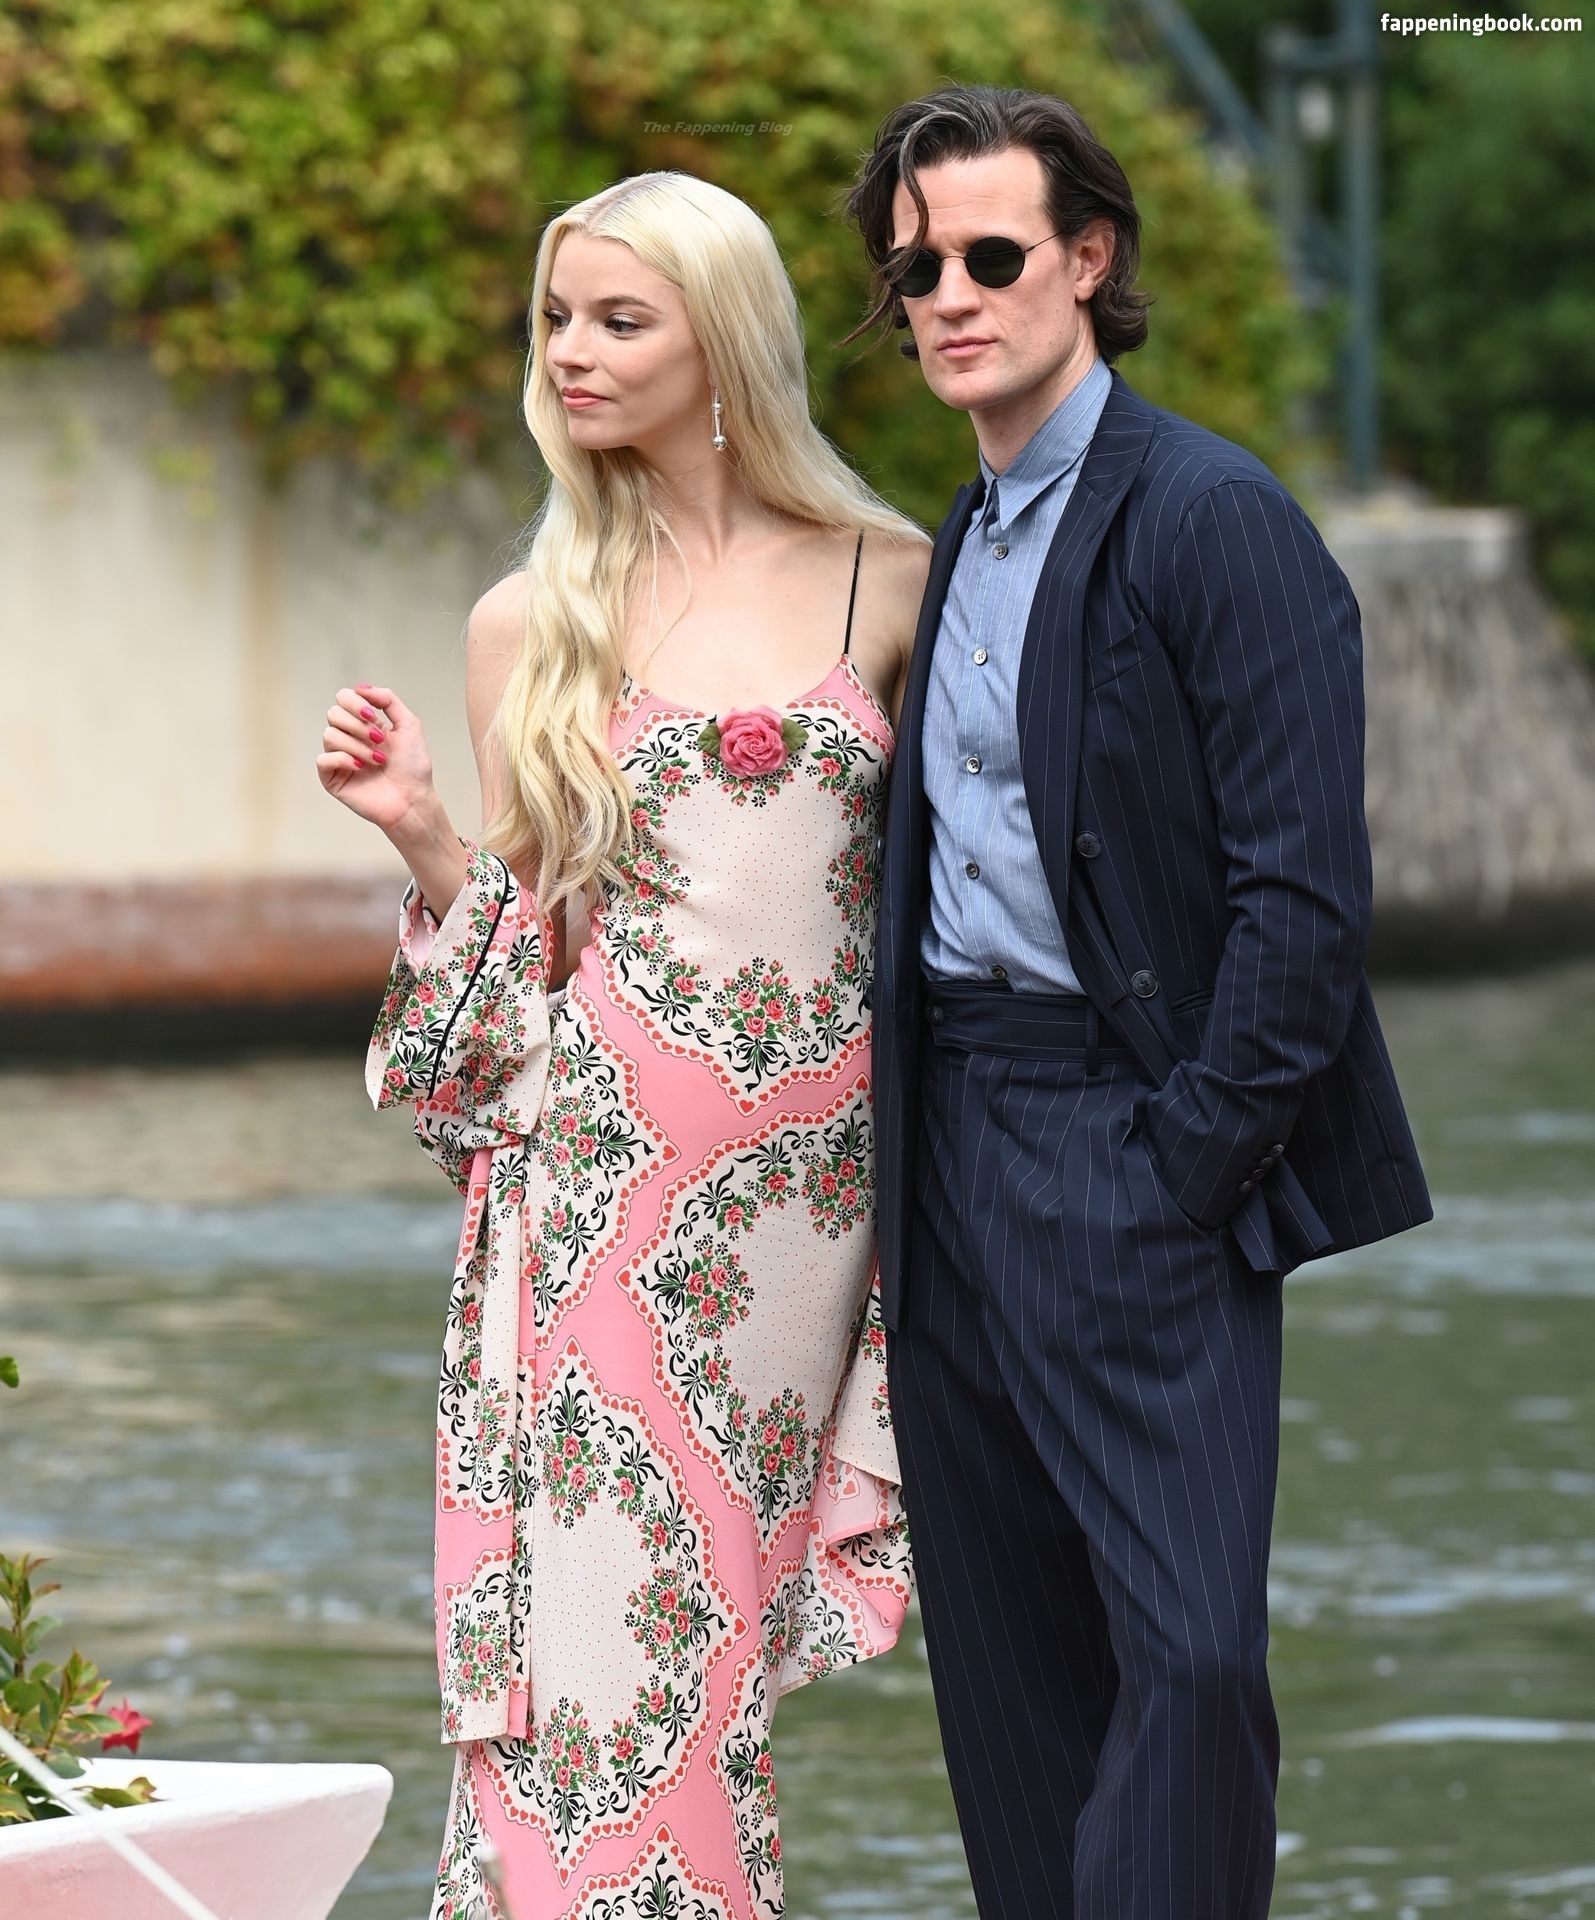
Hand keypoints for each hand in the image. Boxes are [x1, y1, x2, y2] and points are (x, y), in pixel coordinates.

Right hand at [317, 682, 434, 834]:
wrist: (413, 799)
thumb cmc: (413, 767)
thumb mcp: (409, 725)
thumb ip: (388, 700)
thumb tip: (361, 688)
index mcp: (365, 723)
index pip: (344, 698)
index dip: (355, 703)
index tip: (373, 717)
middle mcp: (350, 738)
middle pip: (333, 713)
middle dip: (358, 726)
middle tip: (379, 741)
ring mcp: (339, 758)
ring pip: (329, 735)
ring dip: (357, 746)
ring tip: (377, 760)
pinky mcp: (333, 778)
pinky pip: (323, 759)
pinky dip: (343, 760)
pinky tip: (360, 768)